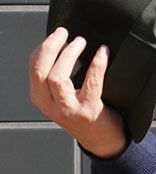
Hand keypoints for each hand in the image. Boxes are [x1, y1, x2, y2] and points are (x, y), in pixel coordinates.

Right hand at [29, 27, 128, 158]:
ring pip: (57, 78)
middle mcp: (51, 106)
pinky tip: (102, 53)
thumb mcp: (62, 97)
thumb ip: (58, 77)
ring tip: (80, 41)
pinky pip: (91, 84)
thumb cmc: (84, 114)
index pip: (33, 69)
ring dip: (69, 55)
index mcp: (42, 99)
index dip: (42, 48)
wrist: (103, 141)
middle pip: (40, 72)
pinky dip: (97, 64)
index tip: (55, 34)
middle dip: (50, 47)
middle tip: (63, 32)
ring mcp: (69, 110)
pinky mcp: (89, 113)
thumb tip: (62, 45)